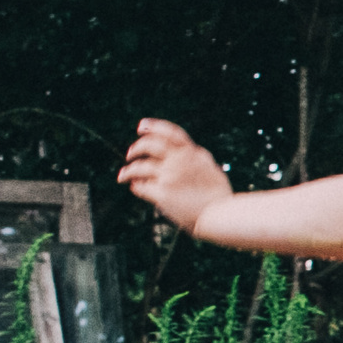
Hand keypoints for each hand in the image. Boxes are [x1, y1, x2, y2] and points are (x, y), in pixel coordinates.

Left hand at [118, 118, 233, 233]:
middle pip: (149, 145)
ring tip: (122, 176)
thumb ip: (198, 159)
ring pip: (139, 167)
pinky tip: (134, 188)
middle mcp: (179, 161)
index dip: (153, 126)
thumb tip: (191, 151)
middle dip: (136, 148)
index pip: (170, 132)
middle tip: (130, 154)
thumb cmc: (220, 196)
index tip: (142, 126)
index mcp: (192, 153)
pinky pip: (140, 187)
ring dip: (128, 171)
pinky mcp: (162, 193)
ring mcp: (169, 176)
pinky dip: (135, 186)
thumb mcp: (212, 169)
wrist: (221, 215)